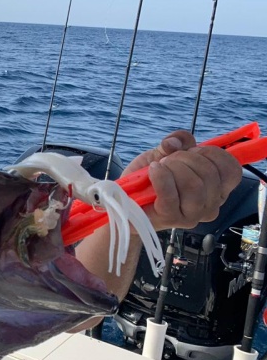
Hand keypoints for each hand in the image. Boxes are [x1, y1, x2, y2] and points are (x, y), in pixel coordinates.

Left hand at [123, 130, 241, 230]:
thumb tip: (174, 142)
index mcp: (217, 190)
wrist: (126, 199)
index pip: (231, 170)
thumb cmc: (150, 177)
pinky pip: (170, 194)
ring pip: (193, 185)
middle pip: (209, 174)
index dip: (211, 153)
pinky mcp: (170, 218)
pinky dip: (160, 176)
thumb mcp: (165, 152)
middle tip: (168, 160)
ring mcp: (191, 215)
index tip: (191, 151)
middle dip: (184, 158)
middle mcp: (210, 206)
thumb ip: (177, 141)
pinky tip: (152, 170)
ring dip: (172, 168)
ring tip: (158, 167)